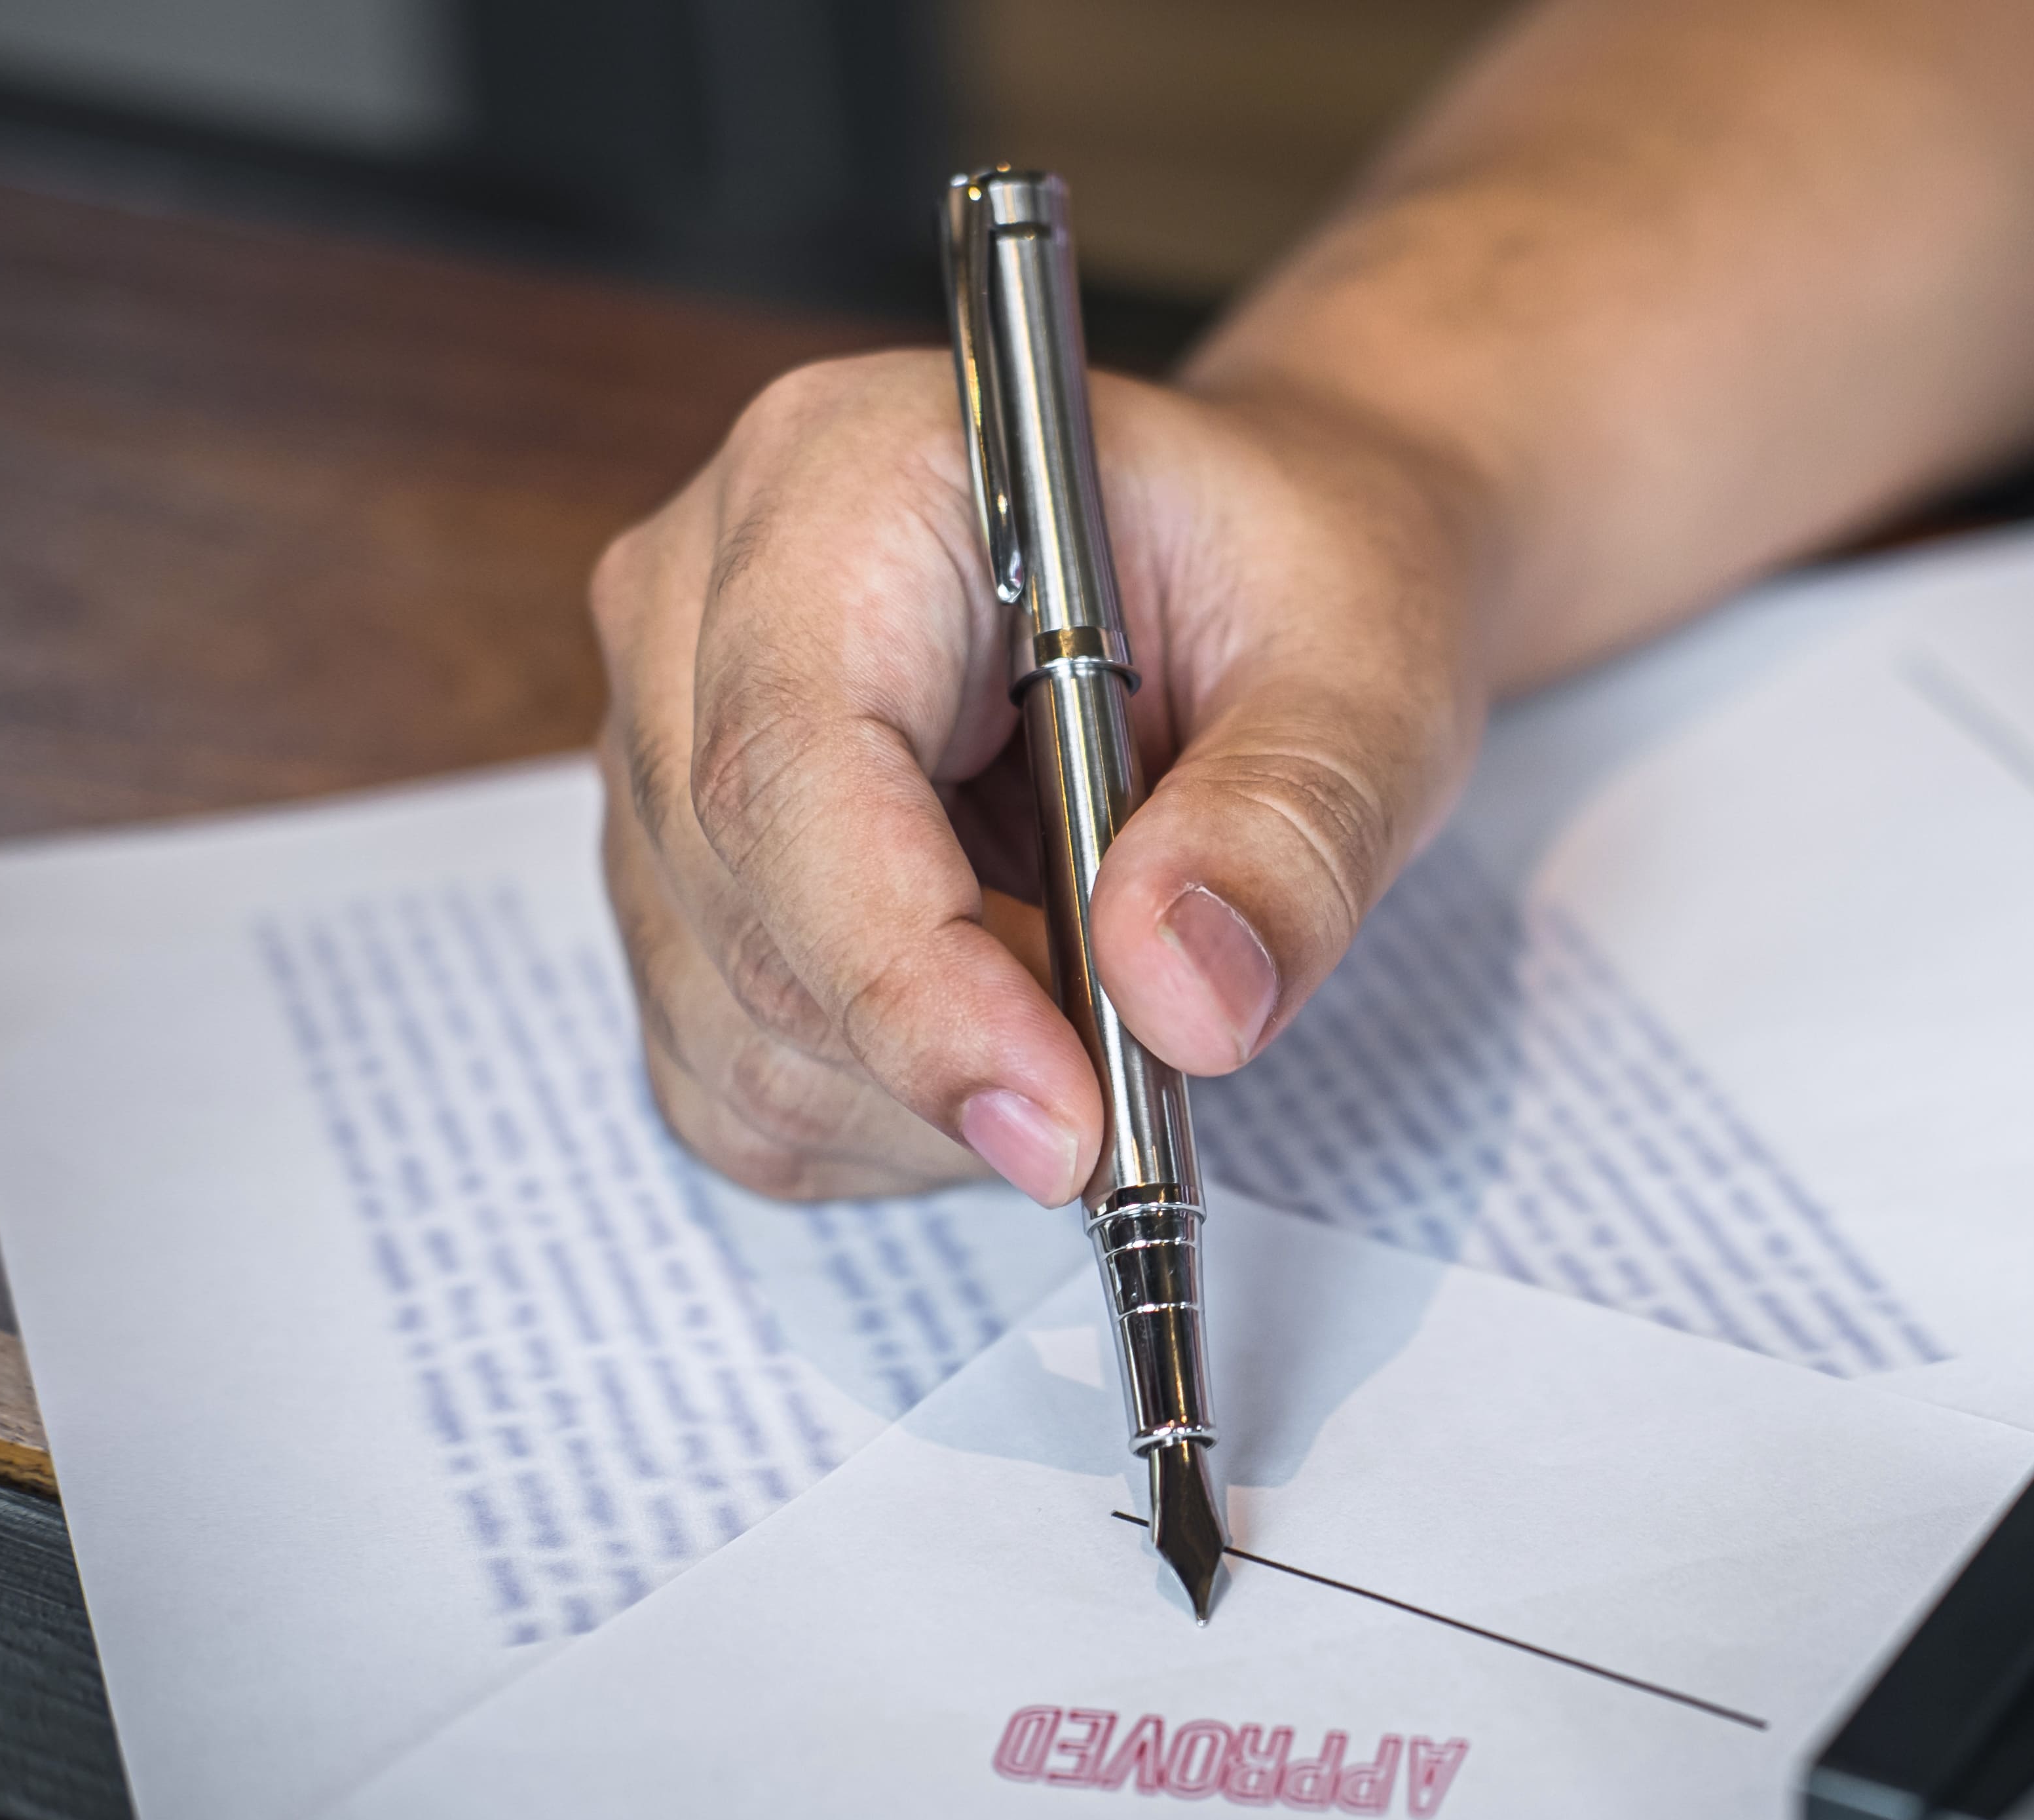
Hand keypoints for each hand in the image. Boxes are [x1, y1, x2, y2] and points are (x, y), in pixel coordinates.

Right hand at [593, 351, 1483, 1201]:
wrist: (1262, 573)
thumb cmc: (1295, 577)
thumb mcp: (1363, 676)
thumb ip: (1286, 831)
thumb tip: (1184, 998)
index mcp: (845, 480)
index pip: (793, 767)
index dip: (910, 978)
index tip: (1064, 1124)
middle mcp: (703, 600)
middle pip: (749, 920)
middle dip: (953, 1055)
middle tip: (1143, 1082)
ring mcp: (670, 748)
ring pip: (731, 1032)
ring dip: (927, 1101)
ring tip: (1095, 1009)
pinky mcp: (683, 880)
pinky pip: (737, 1082)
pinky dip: (891, 1120)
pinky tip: (1013, 1035)